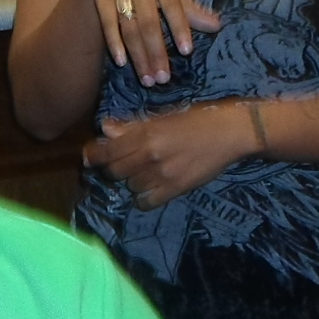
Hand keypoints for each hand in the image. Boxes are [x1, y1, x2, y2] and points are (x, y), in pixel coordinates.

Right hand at [85, 0, 218, 86]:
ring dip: (138, 55)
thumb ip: (189, 7)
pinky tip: (121, 61)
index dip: (180, 27)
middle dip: (157, 52)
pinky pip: (107, 22)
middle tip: (163, 78)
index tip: (186, 51)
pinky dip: (114, 42)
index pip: (173, 5)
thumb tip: (216, 26)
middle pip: (149, 22)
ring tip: (147, 79)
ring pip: (130, 27)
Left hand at [85, 105, 259, 208]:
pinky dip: (143, 197)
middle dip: (113, 167)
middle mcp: (150, 157)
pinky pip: (146, 202)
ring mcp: (162, 176)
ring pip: (130, 186)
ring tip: (142, 171)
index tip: (88, 157)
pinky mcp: (175, 189)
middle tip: (120, 162)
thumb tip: (104, 129)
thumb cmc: (197, 118)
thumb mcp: (163, 117)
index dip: (94, 155)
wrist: (230, 133)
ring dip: (131, 180)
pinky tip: (149, 187)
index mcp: (145, 135)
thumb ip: (132, 126)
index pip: (107, 151)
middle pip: (115, 172)